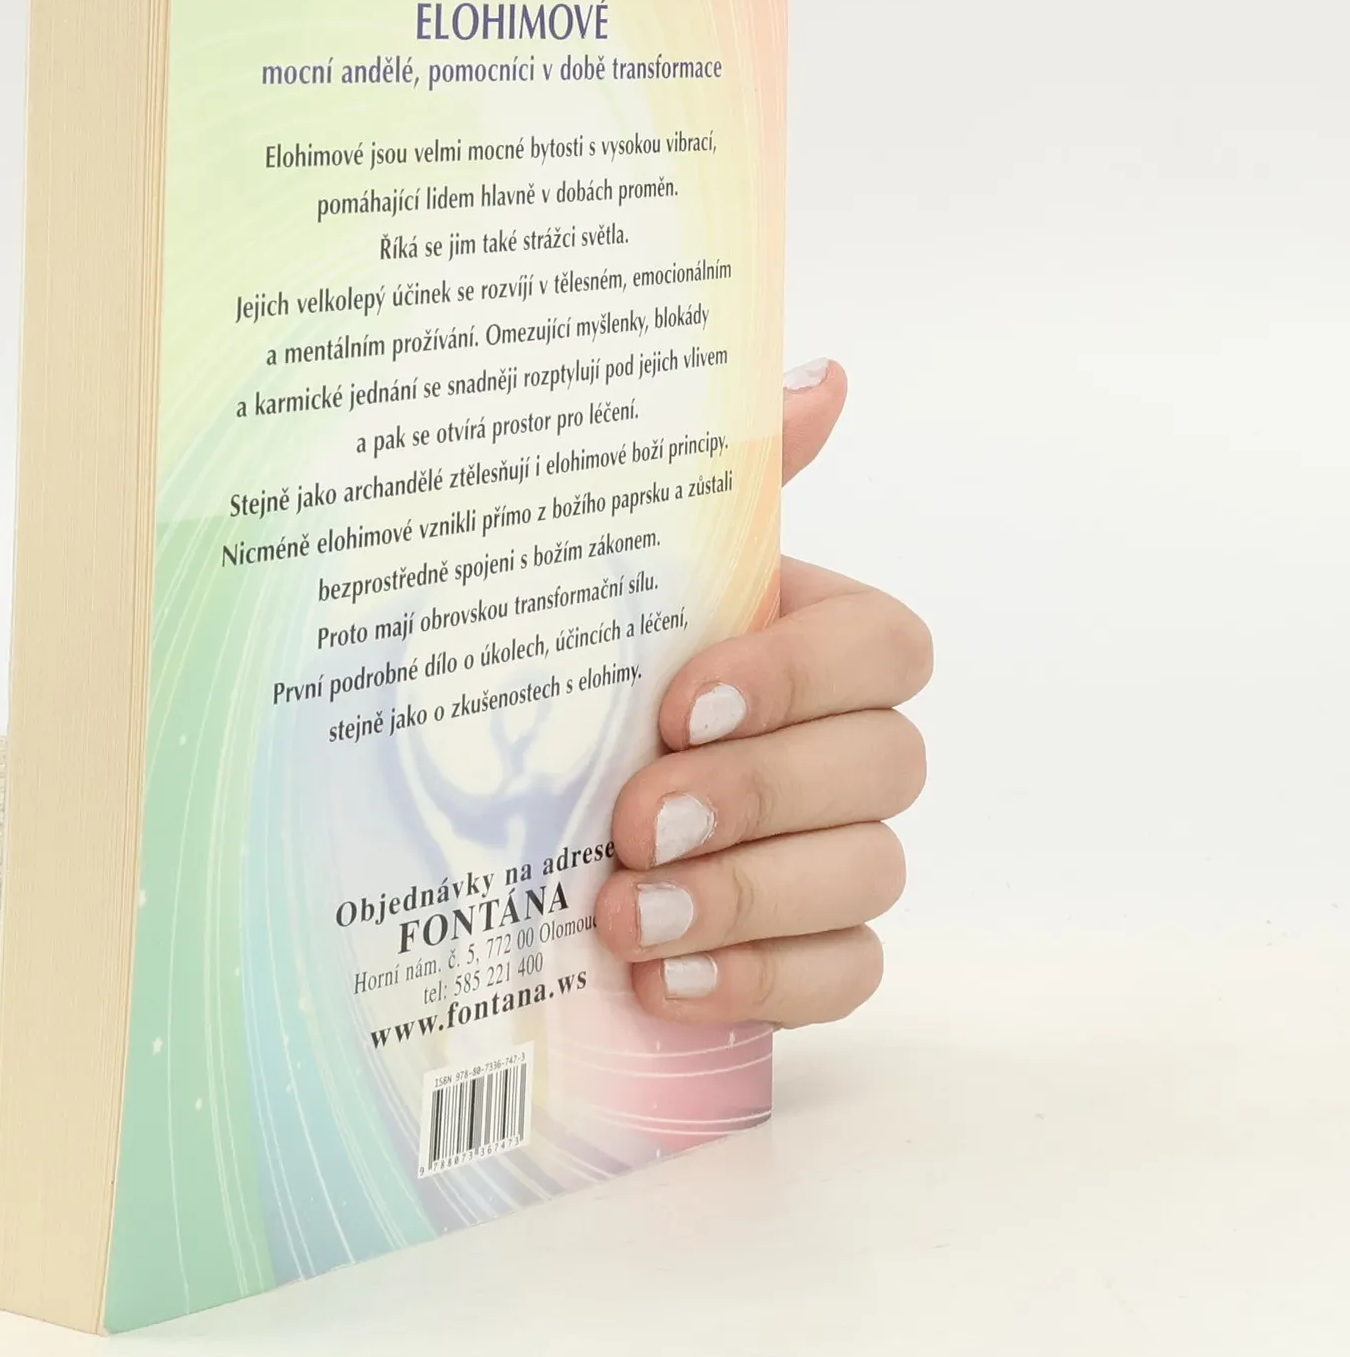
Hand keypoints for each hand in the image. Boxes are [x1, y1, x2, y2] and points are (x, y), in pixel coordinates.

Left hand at [594, 360, 931, 1026]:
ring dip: (745, 898)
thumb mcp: (597, 557)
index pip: (886, 647)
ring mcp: (832, 853)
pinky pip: (847, 974)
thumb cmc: (551, 659)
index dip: (799, 677)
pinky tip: (663, 981)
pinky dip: (763, 982)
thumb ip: (713, 475)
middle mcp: (838, 742)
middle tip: (631, 821)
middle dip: (757, 795)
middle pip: (887, 767)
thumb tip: (822, 374)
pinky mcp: (807, 950)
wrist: (470, 798)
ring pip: (870, 876)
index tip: (677, 702)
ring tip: (622, 916)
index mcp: (803, 636)